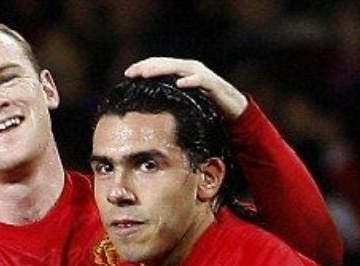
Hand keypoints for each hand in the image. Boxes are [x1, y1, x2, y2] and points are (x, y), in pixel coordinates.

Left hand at [125, 57, 247, 119]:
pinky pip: (200, 80)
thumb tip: (148, 106)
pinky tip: (179, 83)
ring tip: (146, 74)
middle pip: (164, 63)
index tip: (127, 74)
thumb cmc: (206, 104)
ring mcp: (201, 74)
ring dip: (161, 70)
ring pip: (178, 68)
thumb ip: (170, 97)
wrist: (232, 108)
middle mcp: (190, 68)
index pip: (158, 64)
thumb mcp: (184, 100)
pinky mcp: (212, 84)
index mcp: (181, 71)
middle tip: (131, 73)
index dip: (142, 67)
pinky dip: (190, 80)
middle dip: (147, 67)